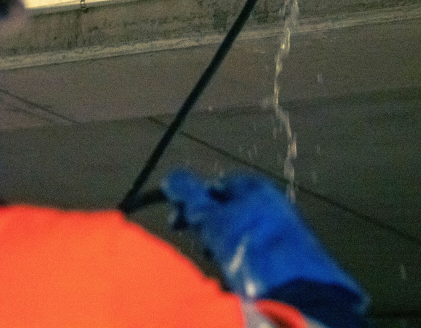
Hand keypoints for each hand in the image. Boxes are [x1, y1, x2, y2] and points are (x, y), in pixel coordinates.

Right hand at [162, 169, 366, 306]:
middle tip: (198, 242)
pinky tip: (237, 276)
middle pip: (227, 209)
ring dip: (221, 245)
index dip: (192, 200)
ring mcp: (283, 232)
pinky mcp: (289, 259)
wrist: (303, 296)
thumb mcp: (212, 217)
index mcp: (256, 188)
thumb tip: (171, 176)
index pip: (215, 185)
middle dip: (206, 225)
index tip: (177, 220)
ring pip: (240, 232)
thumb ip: (189, 194)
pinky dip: (241, 261)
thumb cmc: (254, 251)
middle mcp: (272, 204)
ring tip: (216, 261)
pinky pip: (255, 253)